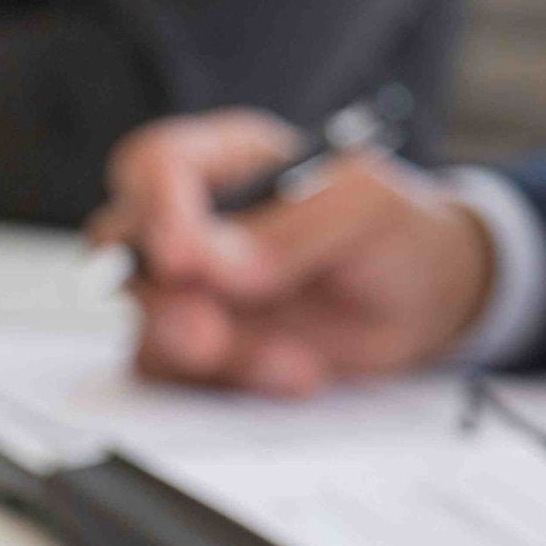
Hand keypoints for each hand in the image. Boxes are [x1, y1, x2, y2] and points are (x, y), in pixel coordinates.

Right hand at [89, 110, 495, 396]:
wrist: (424, 307)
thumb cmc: (397, 233)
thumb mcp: (366, 205)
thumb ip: (289, 229)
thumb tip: (211, 267)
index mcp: (225, 161)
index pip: (155, 165)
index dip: (156, 208)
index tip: (184, 259)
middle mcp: (192, 222)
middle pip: (122, 248)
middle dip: (161, 300)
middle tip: (209, 335)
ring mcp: (190, 289)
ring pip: (146, 322)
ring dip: (215, 354)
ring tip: (293, 362)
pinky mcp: (199, 345)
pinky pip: (177, 374)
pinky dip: (235, 383)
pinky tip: (296, 371)